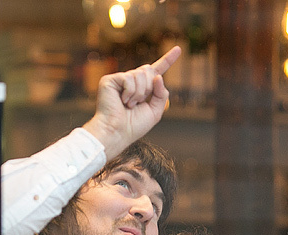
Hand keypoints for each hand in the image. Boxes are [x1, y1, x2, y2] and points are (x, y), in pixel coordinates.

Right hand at [82, 46, 181, 160]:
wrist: (117, 133)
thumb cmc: (133, 126)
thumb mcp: (155, 111)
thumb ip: (162, 94)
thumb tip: (158, 76)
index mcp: (142, 88)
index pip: (157, 71)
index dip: (168, 60)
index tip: (178, 49)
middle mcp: (131, 82)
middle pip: (148, 69)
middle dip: (148, 87)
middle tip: (138, 103)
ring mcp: (119, 80)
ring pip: (139, 74)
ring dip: (139, 93)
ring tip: (129, 104)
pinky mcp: (109, 80)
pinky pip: (128, 78)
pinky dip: (129, 92)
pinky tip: (122, 101)